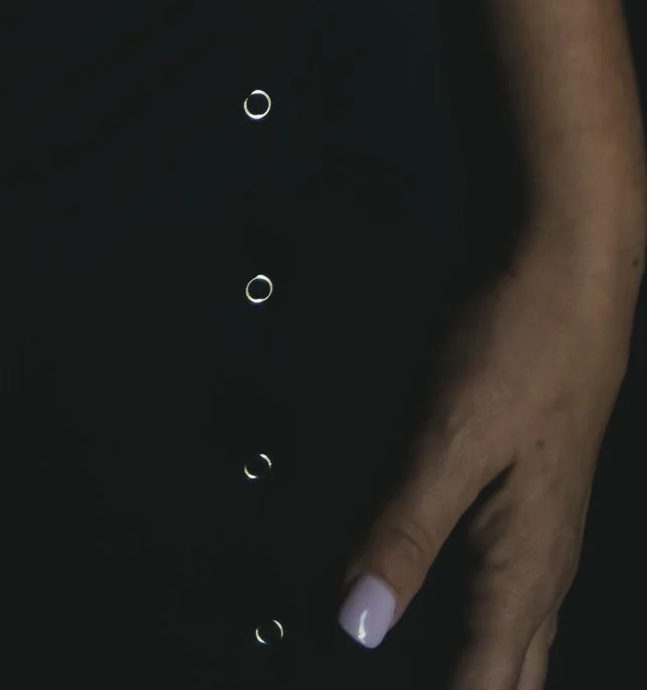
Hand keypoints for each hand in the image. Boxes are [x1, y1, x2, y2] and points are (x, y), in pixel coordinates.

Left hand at [335, 222, 640, 680]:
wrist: (571, 282)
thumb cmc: (522, 349)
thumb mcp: (450, 439)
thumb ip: (404, 533)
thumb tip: (359, 621)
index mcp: (525, 573)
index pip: (485, 686)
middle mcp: (542, 572)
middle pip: (510, 680)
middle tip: (402, 684)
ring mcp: (543, 544)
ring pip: (516, 646)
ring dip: (474, 668)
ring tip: (419, 666)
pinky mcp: (530, 513)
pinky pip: (510, 603)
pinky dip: (475, 631)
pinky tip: (442, 616)